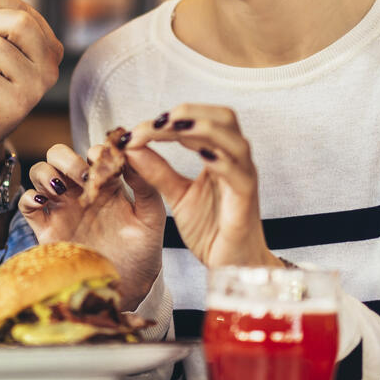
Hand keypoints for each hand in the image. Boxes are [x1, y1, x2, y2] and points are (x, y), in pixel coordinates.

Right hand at [17, 143, 165, 306]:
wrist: (129, 288)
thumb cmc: (143, 252)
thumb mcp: (151, 216)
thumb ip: (145, 184)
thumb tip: (133, 150)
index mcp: (106, 184)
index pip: (91, 152)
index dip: (94, 151)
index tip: (103, 164)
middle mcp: (81, 192)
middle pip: (58, 155)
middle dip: (66, 159)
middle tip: (81, 176)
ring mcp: (62, 209)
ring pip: (39, 173)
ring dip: (46, 174)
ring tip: (60, 189)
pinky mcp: (47, 230)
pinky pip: (26, 205)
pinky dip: (29, 197)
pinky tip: (43, 202)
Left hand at [123, 106, 281, 271]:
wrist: (232, 267)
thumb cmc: (212, 231)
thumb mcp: (178, 196)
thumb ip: (157, 171)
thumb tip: (132, 146)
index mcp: (218, 156)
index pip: (199, 121)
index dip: (169, 119)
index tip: (138, 128)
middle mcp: (235, 161)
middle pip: (223, 117)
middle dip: (190, 112)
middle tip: (157, 120)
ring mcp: (244, 178)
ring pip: (233, 139)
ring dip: (202, 128)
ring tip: (172, 127)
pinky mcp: (247, 199)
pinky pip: (238, 172)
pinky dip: (220, 159)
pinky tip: (201, 154)